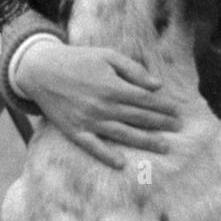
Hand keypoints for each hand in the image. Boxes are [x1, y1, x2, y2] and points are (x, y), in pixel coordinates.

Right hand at [15, 40, 180, 166]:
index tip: (177, 112)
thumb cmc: (78, 60)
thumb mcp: (107, 56)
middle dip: (161, 124)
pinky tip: (120, 164)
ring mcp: (89, 120)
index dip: (163, 107)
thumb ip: (133, 70)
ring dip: (145, 141)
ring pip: (123, 134)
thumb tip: (157, 86)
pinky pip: (93, 147)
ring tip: (164, 147)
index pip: (145, 100)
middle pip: (139, 118)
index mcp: (112, 86)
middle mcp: (103, 106)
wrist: (41, 70)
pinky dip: (106, 156)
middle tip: (178, 129)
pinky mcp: (74, 131)